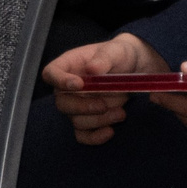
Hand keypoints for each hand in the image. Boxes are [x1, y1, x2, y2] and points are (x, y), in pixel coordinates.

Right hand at [42, 34, 163, 144]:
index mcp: (69, 65)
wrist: (135, 67)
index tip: (79, 84)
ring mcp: (78, 105)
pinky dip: (95, 137)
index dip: (59, 80)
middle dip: (83, 107)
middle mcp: (68, 87)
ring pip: (76, 121)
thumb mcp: (116, 50)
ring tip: (121, 113)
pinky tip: (110, 131)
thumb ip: (104, 58)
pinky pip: (83, 135)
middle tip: (104, 105)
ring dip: (98, 121)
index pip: (51, 73)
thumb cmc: (120, 55)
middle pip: (62, 103)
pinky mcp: (89, 119)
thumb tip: (91, 69)